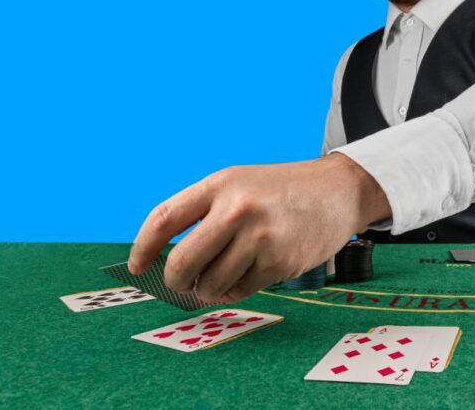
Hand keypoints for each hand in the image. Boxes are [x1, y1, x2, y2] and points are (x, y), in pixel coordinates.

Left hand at [127, 153, 389, 302]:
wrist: (337, 191)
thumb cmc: (280, 191)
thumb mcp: (239, 184)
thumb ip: (204, 214)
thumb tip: (168, 265)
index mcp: (220, 184)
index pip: (164, 219)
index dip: (143, 248)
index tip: (137, 266)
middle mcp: (237, 209)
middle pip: (182, 262)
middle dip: (175, 280)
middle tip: (181, 283)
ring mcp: (260, 237)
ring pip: (210, 284)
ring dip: (209, 288)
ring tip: (223, 275)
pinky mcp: (280, 262)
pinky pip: (241, 290)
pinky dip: (237, 290)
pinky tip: (248, 274)